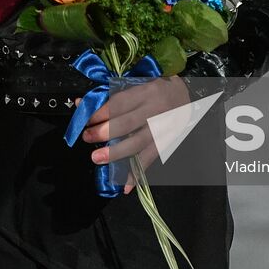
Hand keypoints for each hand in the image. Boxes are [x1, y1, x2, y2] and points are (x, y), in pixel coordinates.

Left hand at [80, 76, 189, 192]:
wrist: (188, 94)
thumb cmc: (157, 87)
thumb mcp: (138, 83)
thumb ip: (112, 94)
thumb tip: (81, 104)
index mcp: (146, 91)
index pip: (119, 103)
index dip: (101, 113)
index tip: (86, 120)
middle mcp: (155, 110)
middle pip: (127, 124)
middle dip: (104, 133)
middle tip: (87, 138)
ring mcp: (162, 129)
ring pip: (137, 144)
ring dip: (115, 154)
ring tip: (97, 158)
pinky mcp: (166, 143)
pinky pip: (149, 160)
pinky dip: (137, 174)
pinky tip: (125, 185)